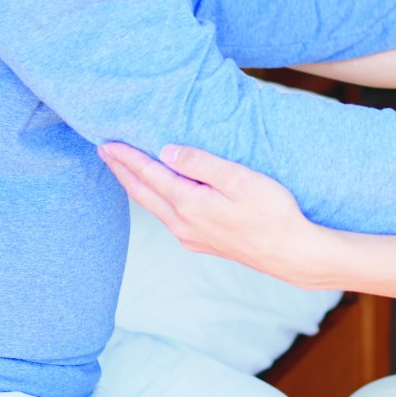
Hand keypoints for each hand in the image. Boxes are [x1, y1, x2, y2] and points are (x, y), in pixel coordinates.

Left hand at [99, 143, 327, 286]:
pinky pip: (168, 217)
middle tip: (104, 152)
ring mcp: (191, 236)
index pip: (149, 174)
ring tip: (125, 170)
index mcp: (189, 204)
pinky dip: (155, 200)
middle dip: (122, 171)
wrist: (291, 253)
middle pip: (143, 193)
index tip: (108, 143)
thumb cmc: (272, 212)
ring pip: (154, 207)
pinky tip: (159, 195)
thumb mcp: (239, 179)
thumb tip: (168, 152)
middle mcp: (183, 223)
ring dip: (137, 186)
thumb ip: (201, 163)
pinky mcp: (202, 242)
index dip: (128, 157)